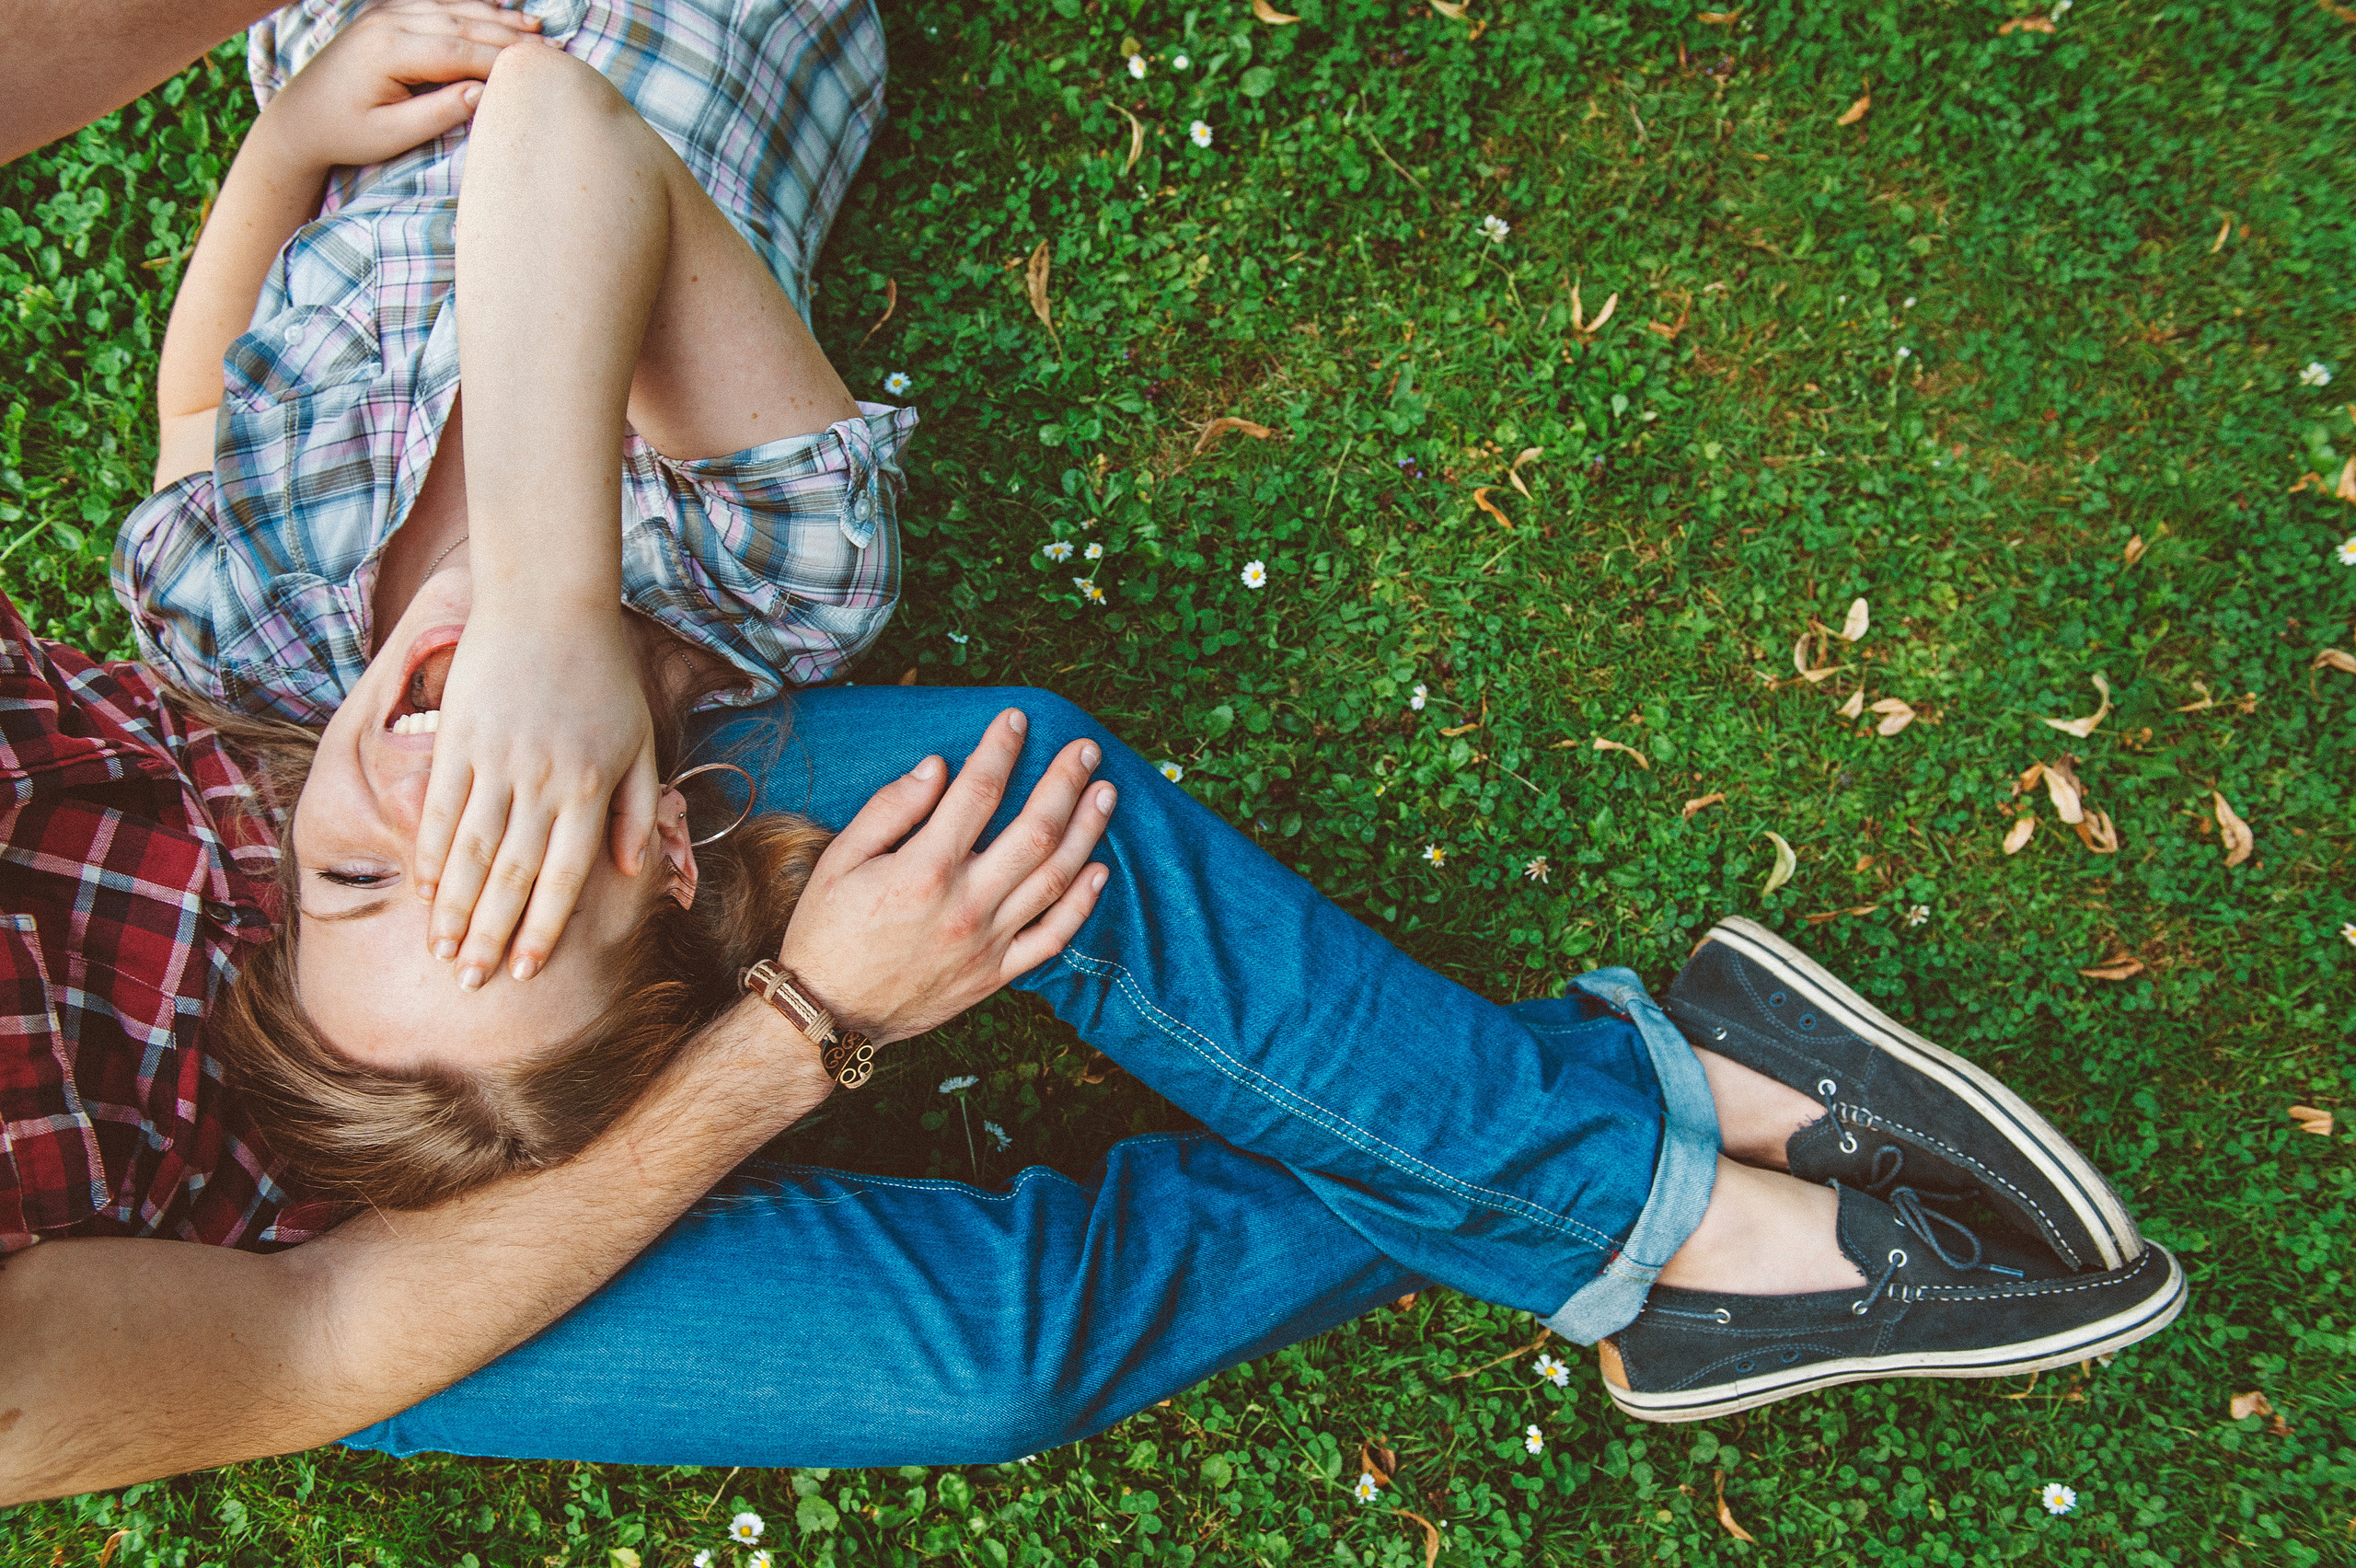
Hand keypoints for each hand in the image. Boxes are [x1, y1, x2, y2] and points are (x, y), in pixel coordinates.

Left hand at [252, 0, 541, 171]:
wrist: (299, 117)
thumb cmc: (345, 133)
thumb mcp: (391, 134)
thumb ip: (439, 112)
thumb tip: (484, 92)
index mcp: (388, 50)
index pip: (459, 49)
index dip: (504, 59)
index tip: (543, 69)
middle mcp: (387, 21)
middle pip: (461, 23)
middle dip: (509, 36)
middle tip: (553, 49)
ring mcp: (385, 12)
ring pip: (452, 9)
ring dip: (496, 17)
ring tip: (536, 28)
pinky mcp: (386, 14)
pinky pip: (437, 4)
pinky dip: (471, 8)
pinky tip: (498, 11)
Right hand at [412, 600, 660, 988]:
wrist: (549, 601)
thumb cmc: (603, 674)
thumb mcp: (640, 740)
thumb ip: (634, 809)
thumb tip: (625, 870)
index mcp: (590, 791)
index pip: (564, 879)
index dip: (543, 930)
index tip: (526, 971)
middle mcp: (542, 785)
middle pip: (511, 878)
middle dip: (491, 937)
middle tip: (470, 985)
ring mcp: (495, 764)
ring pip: (471, 854)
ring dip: (455, 910)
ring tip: (442, 953)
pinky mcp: (457, 741)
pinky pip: (439, 811)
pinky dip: (431, 855)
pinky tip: (425, 891)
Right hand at [777, 709, 1116, 1043]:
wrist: (828, 1015)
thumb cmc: (827, 932)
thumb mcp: (840, 860)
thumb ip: (890, 809)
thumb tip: (937, 766)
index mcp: (924, 868)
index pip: (978, 792)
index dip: (1001, 749)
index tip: (1016, 720)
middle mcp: (966, 903)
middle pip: (1034, 831)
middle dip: (1065, 782)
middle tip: (1086, 750)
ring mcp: (988, 941)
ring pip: (1055, 878)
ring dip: (1086, 831)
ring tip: (1106, 793)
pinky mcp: (996, 973)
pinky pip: (1053, 937)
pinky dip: (1082, 903)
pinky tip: (1100, 870)